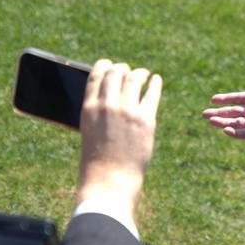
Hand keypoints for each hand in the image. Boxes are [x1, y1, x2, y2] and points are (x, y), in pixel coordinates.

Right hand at [77, 60, 161, 215]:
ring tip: (144, 74)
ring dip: (139, 73)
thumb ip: (97, 112)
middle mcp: (107, 106)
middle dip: (122, 68)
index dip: (104, 65)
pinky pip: (152, 93)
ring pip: (134, 79)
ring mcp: (127, 111)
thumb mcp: (89, 130)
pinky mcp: (146, 120)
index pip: (96, 76)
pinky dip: (154, 83)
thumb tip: (108, 95)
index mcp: (88, 108)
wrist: (110, 180)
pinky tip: (156, 80)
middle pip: (116, 73)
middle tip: (127, 70)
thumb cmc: (97, 159)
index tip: (109, 64)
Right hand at [204, 57, 244, 138]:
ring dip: (222, 123)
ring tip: (210, 120)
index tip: (212, 99)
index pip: (235, 99)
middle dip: (218, 114)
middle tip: (204, 114)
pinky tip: (225, 129)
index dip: (224, 99)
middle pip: (231, 112)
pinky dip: (235, 133)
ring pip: (234, 123)